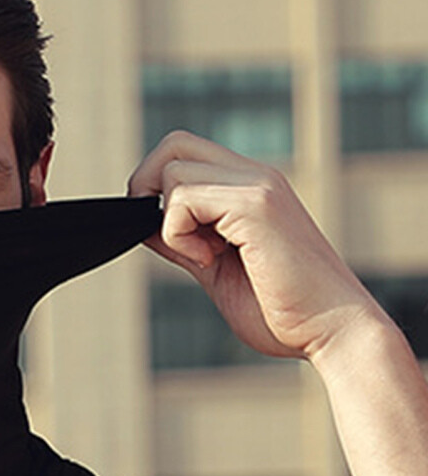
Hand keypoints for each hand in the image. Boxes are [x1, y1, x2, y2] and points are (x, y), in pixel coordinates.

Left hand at [128, 131, 387, 360]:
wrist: (331, 330)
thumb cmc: (280, 310)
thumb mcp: (215, 268)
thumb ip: (183, 241)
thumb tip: (144, 223)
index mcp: (250, 188)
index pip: (184, 154)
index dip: (155, 189)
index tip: (164, 237)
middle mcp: (256, 176)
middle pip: (174, 144)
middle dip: (146, 188)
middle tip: (162, 237)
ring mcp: (259, 186)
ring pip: (173, 169)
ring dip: (169, 222)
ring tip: (202, 257)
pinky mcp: (256, 205)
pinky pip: (184, 198)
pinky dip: (179, 235)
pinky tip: (210, 260)